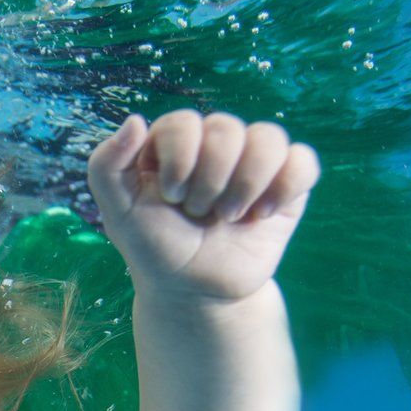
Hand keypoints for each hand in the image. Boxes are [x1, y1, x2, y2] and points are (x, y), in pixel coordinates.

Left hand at [86, 109, 320, 303]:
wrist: (193, 291)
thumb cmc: (154, 247)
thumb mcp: (116, 211)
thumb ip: (106, 164)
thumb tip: (136, 120)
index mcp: (175, 142)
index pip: (184, 123)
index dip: (179, 161)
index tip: (170, 197)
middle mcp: (216, 144)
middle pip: (227, 129)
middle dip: (208, 181)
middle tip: (198, 214)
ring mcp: (253, 162)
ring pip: (269, 138)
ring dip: (246, 184)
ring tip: (229, 217)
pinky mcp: (286, 185)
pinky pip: (304, 161)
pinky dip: (286, 186)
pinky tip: (262, 214)